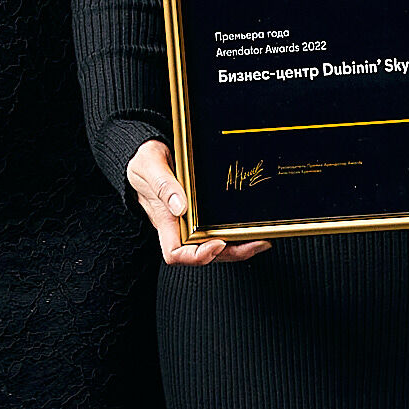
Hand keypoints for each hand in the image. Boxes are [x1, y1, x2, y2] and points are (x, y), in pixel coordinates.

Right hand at [124, 139, 266, 265]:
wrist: (147, 153)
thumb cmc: (145, 162)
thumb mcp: (150, 166)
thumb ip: (163, 185)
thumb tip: (181, 207)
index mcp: (165, 220)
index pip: (176, 253)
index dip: (198, 256)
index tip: (217, 243)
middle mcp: (180, 226)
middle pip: (205, 254)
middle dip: (232, 253)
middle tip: (256, 242)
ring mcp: (192, 222)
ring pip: (217, 245)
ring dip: (240, 246)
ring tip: (263, 238)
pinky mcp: (202, 213)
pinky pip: (220, 229)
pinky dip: (238, 233)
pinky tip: (255, 227)